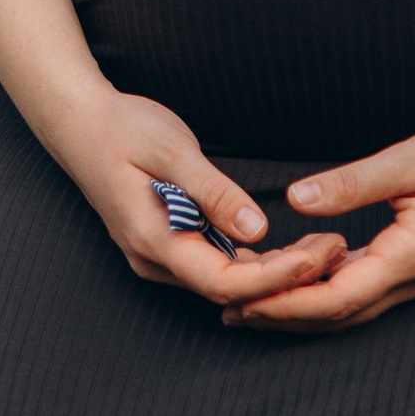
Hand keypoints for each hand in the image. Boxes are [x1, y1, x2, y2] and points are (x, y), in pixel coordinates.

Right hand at [47, 87, 350, 311]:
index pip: (224, 281)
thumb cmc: (122, 128)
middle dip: (285, 278)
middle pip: (230, 291)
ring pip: (226, 284)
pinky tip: (291, 250)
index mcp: (153, 241)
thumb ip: (213, 192)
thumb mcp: (170, 149)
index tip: (316, 259)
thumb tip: (257, 230)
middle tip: (336, 251)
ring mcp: (159, 257)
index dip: (274, 277)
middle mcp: (155, 261)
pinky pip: (217, 267)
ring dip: (274, 273)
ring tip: (326, 250)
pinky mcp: (168, 246)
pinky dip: (255, 262)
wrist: (78, 123)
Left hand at [240, 102, 414, 332]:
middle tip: (230, 312)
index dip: (286, 304)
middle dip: (286, 317)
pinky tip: (307, 274)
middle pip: (342, 315)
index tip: (242, 303)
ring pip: (357, 306)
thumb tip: (295, 198)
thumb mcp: (412, 159)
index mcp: (414, 255)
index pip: (338, 298)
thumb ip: (352, 184)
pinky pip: (373, 288)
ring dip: (307, 307)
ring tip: (256, 300)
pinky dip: (334, 288)